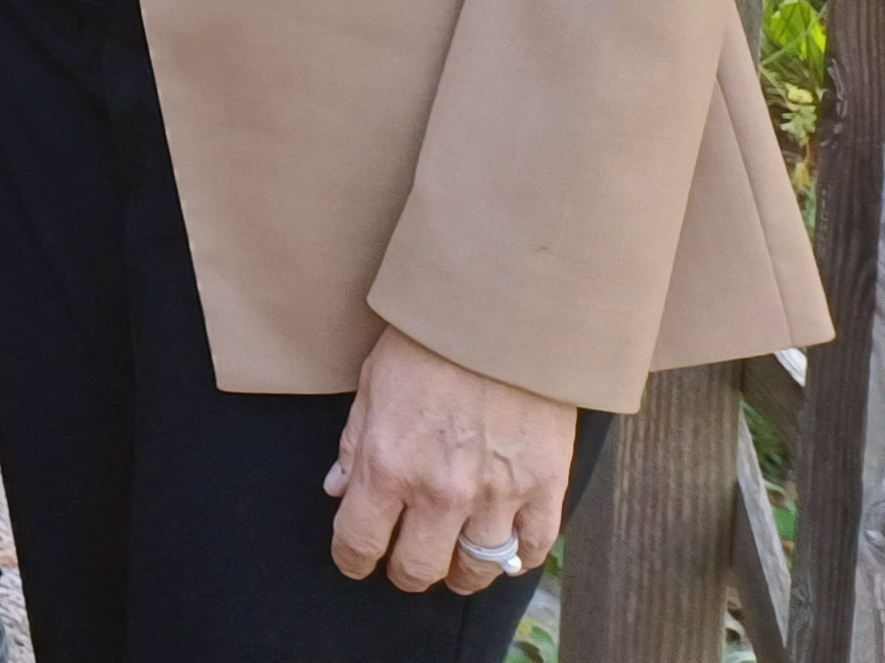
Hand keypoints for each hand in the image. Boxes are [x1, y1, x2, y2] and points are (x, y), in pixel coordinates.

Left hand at [325, 325, 579, 591]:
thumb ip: (354, 445)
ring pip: (476, 569)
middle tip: (407, 562)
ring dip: (461, 572)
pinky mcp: (545, 487)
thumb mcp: (371, 385)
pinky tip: (503, 547)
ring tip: (456, 562)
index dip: (352, 559)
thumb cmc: (427, 341)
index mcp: (387, 464)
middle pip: (418, 569)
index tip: (355, 560)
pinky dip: (515, 556)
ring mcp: (496, 494)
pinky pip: (531, 548)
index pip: (359, 542)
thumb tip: (339, 490)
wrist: (500, 313)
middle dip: (407, 571)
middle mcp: (440, 491)